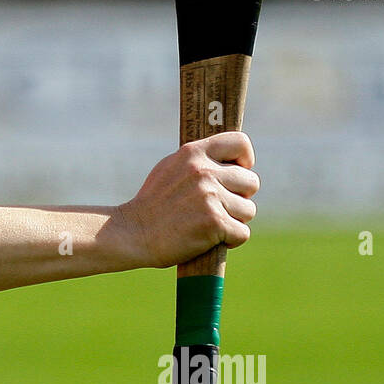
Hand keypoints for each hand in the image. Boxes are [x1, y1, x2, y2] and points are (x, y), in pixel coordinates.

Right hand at [117, 133, 259, 268]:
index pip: (240, 143)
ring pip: (248, 210)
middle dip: (239, 197)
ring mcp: (210, 197)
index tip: (236, 173)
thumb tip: (229, 161)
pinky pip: (242, 233)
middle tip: (218, 207)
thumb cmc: (152, 204)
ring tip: (208, 223)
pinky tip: (209, 238)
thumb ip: (198, 161)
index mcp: (193, 153)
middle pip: (251, 182)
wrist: (132, 232)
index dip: (245, 161)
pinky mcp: (214, 222)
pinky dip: (229, 240)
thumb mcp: (170, 169)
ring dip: (234, 220)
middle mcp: (203, 171)